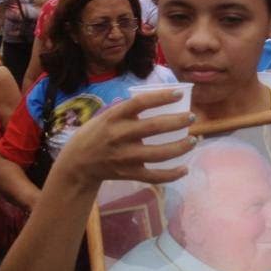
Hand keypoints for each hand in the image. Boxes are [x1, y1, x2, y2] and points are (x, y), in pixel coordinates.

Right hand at [53, 89, 194, 190]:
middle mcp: (119, 136)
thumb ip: (128, 109)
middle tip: (192, 117)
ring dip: (180, 147)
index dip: (161, 97)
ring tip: (194, 140)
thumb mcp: (106, 115)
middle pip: (154, 128)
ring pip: (158, 154)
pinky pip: (154, 176)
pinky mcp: (128, 174)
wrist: (77, 163)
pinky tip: (185, 169)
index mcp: (114, 117)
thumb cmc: (96, 133)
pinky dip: (171, 174)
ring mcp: (124, 157)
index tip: (180, 93)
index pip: (140, 103)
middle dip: (177, 121)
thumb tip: (158, 98)